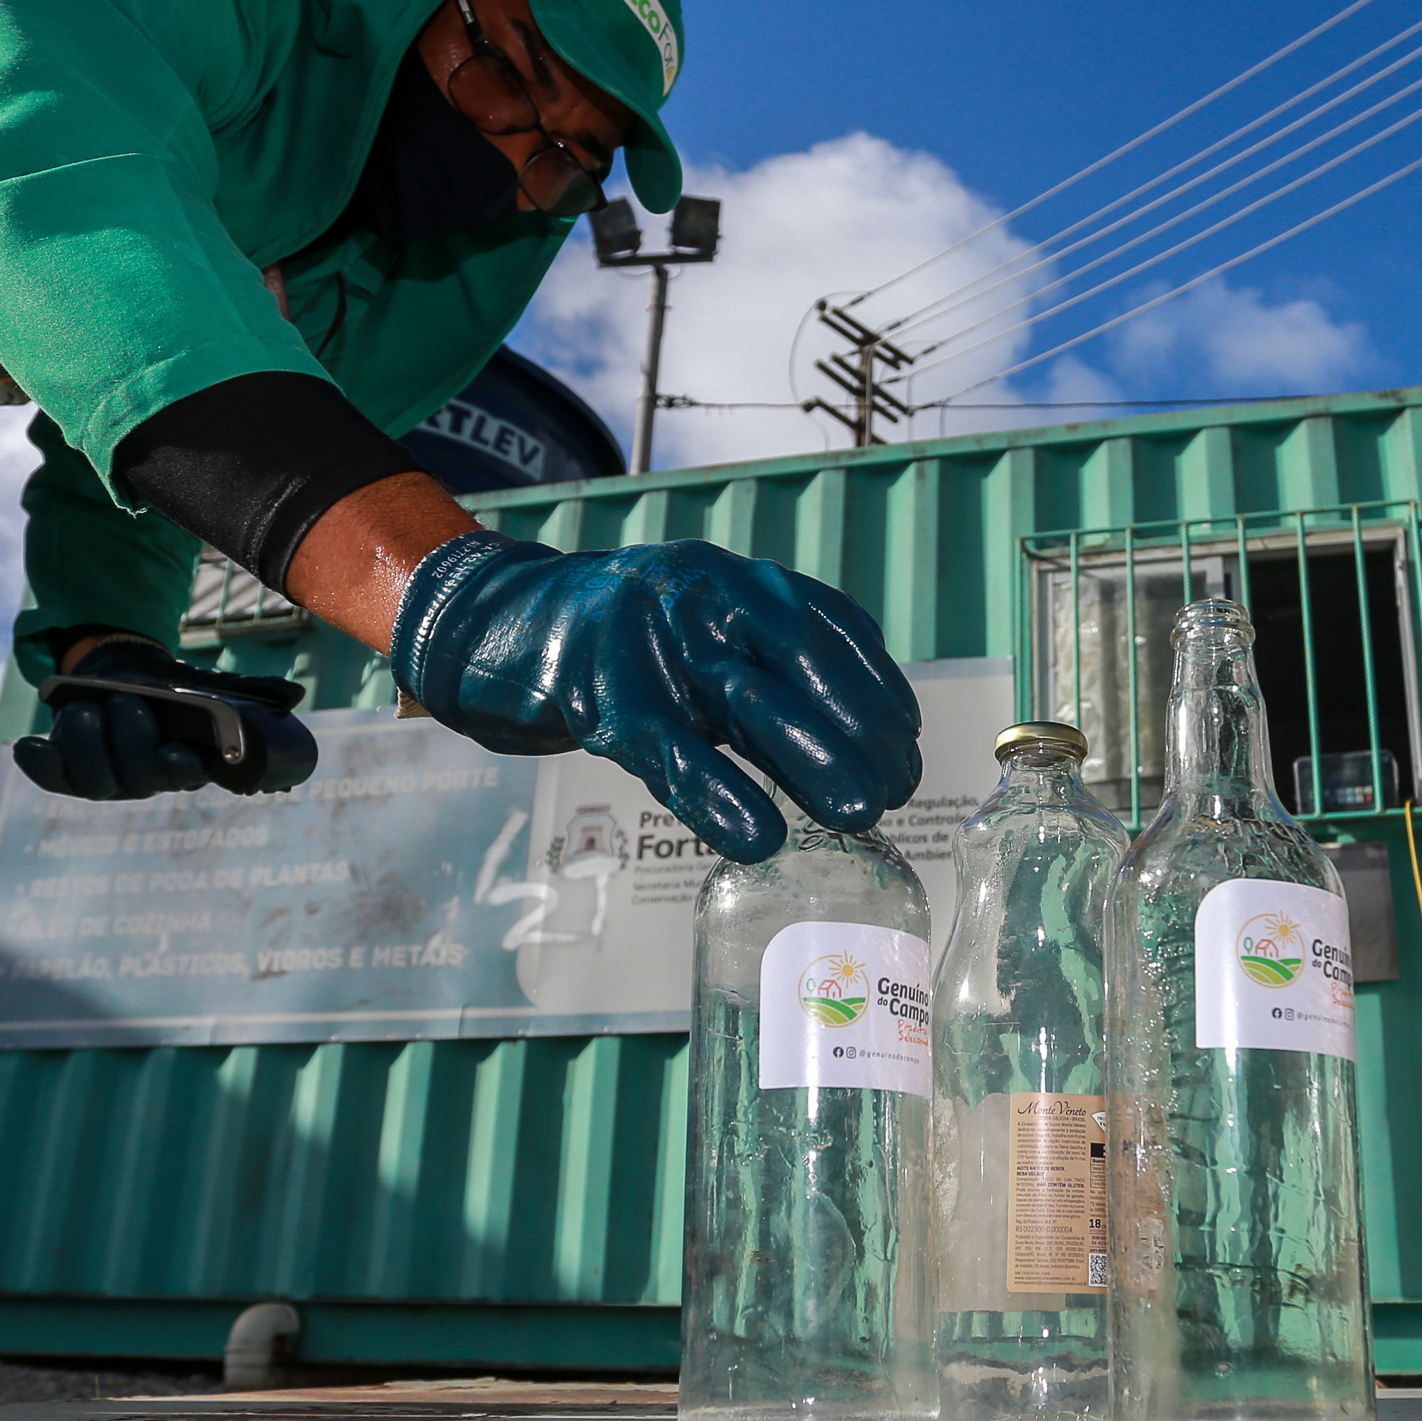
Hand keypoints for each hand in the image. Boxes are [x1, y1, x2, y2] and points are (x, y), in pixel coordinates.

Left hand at [14, 636, 311, 799]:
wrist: (119, 676)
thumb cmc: (168, 689)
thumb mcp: (203, 683)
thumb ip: (247, 689)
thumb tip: (294, 693)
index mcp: (181, 763)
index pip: (184, 778)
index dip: (179, 772)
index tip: (179, 756)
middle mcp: (143, 778)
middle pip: (136, 778)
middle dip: (129, 742)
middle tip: (127, 702)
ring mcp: (104, 777)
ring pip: (92, 779)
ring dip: (86, 742)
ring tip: (87, 709)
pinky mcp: (67, 770)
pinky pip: (52, 778)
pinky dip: (38, 764)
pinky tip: (27, 745)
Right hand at [392, 535, 920, 861]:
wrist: (512, 623)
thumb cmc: (635, 644)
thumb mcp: (712, 639)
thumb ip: (778, 674)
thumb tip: (871, 746)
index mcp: (741, 583)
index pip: (833, 629)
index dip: (878, 691)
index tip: (910, 745)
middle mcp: (706, 595)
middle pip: (801, 660)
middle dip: (859, 727)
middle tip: (899, 789)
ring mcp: (653, 641)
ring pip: (744, 700)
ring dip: (809, 757)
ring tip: (858, 812)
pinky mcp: (603, 696)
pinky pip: (670, 751)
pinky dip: (718, 795)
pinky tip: (757, 837)